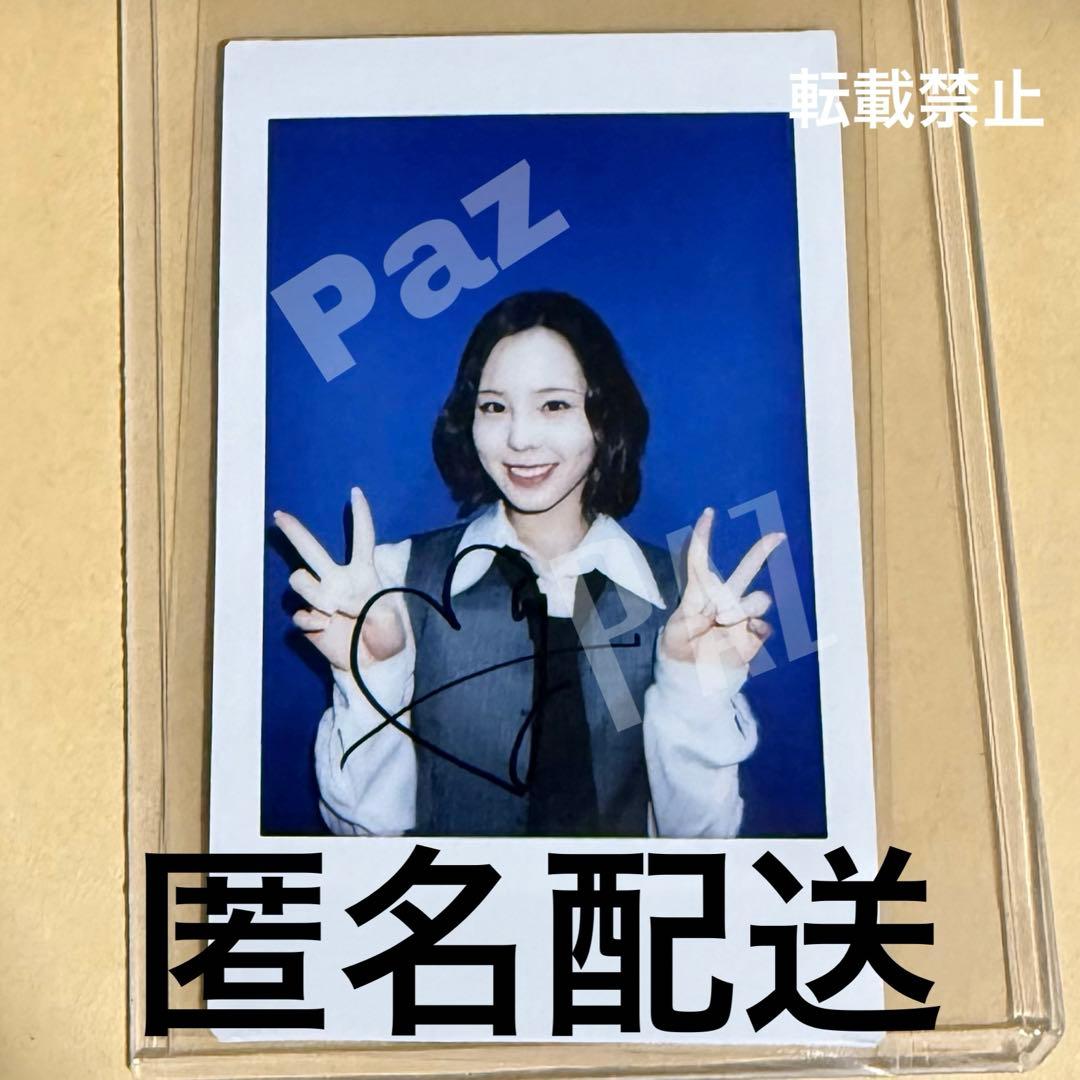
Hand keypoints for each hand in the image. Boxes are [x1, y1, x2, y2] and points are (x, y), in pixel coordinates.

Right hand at [274, 487, 405, 670]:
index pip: (362, 539)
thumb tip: (333, 603)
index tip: (356, 492)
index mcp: (364, 574)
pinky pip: (299, 613)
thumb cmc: (386, 638)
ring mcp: (320, 599)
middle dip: (294, 531)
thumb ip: (366, 605)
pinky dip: (311, 621)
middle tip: (279, 514)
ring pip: (299, 579)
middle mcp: (338, 580)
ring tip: (335, 611)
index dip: (361, 516)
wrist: (371, 666)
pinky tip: (325, 626)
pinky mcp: (308, 620)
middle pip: (312, 549)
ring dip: (314, 593)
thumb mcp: (391, 620)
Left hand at [660, 507, 784, 670]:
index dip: (704, 536)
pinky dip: (756, 626)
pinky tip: (746, 631)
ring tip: (724, 621)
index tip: (709, 513)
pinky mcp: (752, 636)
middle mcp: (723, 601)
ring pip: (759, 599)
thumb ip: (692, 621)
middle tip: (777, 535)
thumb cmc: (678, 651)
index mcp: (699, 595)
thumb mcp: (673, 634)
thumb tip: (720, 614)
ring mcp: (740, 617)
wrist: (692, 679)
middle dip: (762, 551)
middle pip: (746, 570)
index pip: (701, 560)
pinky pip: (764, 625)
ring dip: (743, 608)